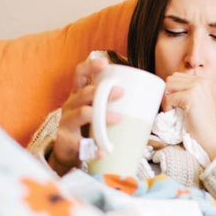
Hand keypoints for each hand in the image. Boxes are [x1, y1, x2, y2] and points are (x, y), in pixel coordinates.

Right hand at [49, 58, 122, 173]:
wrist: (68, 151)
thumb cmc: (87, 127)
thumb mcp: (97, 111)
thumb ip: (114, 105)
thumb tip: (149, 101)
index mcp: (78, 95)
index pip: (81, 75)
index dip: (90, 67)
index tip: (105, 63)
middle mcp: (70, 105)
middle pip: (83, 93)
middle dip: (102, 91)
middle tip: (121, 92)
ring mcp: (66, 122)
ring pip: (81, 114)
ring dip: (100, 115)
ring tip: (118, 118)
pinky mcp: (66, 140)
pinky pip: (80, 144)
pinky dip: (94, 148)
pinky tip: (104, 152)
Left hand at [162, 72, 215, 159]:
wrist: (210, 136)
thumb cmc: (201, 122)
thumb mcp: (195, 101)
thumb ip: (185, 90)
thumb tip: (164, 87)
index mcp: (202, 80)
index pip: (177, 77)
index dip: (171, 90)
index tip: (174, 103)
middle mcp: (200, 81)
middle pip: (171, 79)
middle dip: (167, 93)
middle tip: (171, 107)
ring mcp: (196, 87)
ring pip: (168, 86)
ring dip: (166, 99)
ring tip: (172, 110)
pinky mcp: (191, 96)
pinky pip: (169, 98)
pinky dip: (167, 107)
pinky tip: (174, 114)